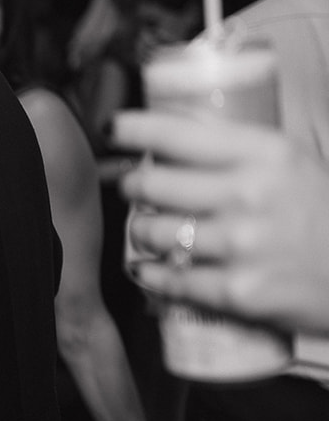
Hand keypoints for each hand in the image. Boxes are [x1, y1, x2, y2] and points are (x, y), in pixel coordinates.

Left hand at [115, 111, 328, 334]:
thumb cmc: (328, 215)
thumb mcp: (297, 164)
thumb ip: (243, 148)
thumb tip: (179, 128)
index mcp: (268, 154)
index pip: (177, 133)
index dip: (133, 129)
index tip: (114, 130)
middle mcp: (249, 195)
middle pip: (152, 184)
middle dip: (133, 185)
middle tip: (135, 187)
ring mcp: (240, 246)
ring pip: (152, 232)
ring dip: (142, 230)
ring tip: (151, 228)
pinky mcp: (236, 291)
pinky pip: (168, 279)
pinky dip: (150, 272)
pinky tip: (148, 267)